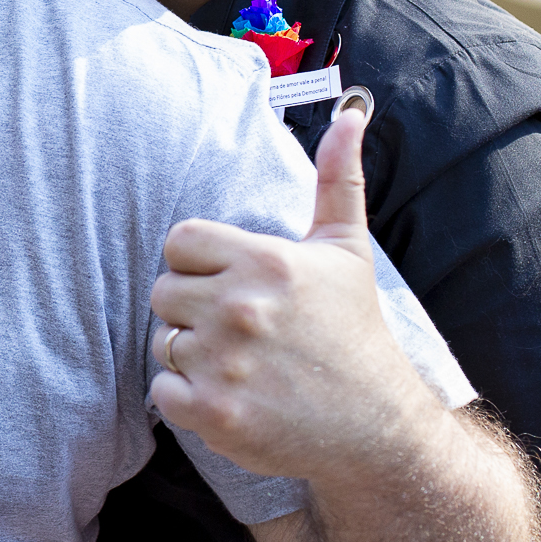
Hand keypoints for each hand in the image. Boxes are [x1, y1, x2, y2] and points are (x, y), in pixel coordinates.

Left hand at [148, 110, 433, 483]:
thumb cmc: (356, 332)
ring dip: (192, 356)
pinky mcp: (215, 413)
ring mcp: (225, 363)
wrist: (380, 430)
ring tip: (242, 364)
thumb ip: (337, 178)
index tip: (232, 283)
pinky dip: (186, 400)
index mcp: (264, 262)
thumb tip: (350, 111)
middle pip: (164, 292)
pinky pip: (161, 392)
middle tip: (242, 330)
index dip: (199, 263)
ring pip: (163, 342)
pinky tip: (231, 396)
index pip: (179, 241)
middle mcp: (240, 308)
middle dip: (194, 310)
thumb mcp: (347, 249)